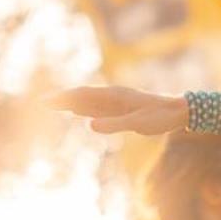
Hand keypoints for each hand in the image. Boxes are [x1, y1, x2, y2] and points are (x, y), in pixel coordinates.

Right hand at [50, 86, 185, 135]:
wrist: (180, 111)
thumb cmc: (160, 118)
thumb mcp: (138, 124)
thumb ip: (114, 124)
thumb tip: (89, 124)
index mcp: (114, 96)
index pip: (82, 95)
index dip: (62, 98)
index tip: (44, 101)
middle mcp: (113, 96)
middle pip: (82, 96)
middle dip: (61, 99)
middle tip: (40, 103)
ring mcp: (117, 101)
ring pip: (89, 101)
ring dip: (71, 103)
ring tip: (53, 106)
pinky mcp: (122, 108)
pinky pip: (98, 107)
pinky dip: (84, 108)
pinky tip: (79, 113)